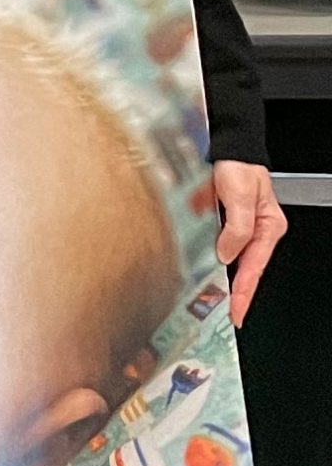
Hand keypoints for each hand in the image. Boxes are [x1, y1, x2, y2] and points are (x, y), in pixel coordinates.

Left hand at [214, 160, 287, 325]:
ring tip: (206, 303)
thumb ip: (236, 227)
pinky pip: (216, 249)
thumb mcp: (240, 195)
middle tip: (217, 316)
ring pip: (228, 263)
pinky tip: (198, 275)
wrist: (227, 148)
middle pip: (243, 270)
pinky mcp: (222, 224)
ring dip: (217, 280)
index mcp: (267, 227)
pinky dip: (207, 263)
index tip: (234, 312)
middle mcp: (255, 231)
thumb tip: (227, 255)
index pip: (254, 268)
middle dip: (231, 294)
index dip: (243, 293)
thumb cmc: (238, 166)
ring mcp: (238, 229)